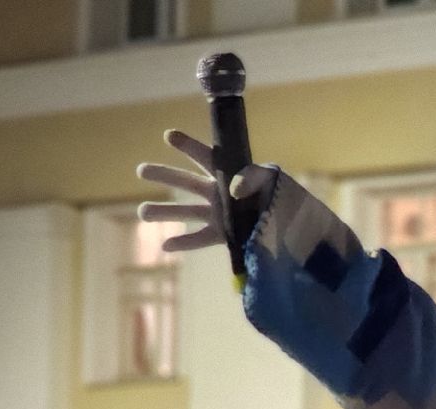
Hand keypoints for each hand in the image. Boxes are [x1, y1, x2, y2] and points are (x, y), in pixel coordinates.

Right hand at [136, 128, 272, 252]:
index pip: (207, 157)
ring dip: (164, 211)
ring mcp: (219, 214)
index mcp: (230, 174)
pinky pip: (200, 238)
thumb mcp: (273, 180)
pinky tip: (165, 245)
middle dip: (164, 175)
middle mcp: (219, 193)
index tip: (169, 136)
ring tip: (142, 212)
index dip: (189, 146)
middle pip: (187, 182)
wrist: (295, 227)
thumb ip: (254, 176)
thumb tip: (233, 187)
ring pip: (187, 211)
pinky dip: (184, 242)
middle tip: (141, 170)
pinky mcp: (223, 234)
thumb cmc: (284, 198)